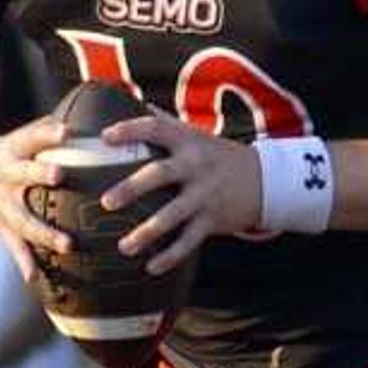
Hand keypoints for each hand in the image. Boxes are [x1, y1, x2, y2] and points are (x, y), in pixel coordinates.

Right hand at [0, 116, 79, 282]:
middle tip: (60, 175)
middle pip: (23, 174)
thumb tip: (107, 101)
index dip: (47, 133)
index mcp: (15, 150)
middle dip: (40, 174)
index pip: (32, 136)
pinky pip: (16, 249)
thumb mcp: (26, 140)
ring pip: (24, 219)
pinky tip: (37, 279)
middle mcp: (6, 176)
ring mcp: (3, 205)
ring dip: (45, 232)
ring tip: (67, 244)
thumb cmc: (15, 158)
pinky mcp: (3, 229)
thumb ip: (55, 129)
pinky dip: (26, 264)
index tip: (66, 130)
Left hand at [105, 111, 261, 273]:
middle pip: (160, 174)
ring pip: (173, 215)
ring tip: (123, 247)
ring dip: (147, 232)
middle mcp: (195, 165)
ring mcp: (205, 194)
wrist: (263, 179)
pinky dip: (171, 256)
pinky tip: (150, 268)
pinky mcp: (213, 220)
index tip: (104, 137)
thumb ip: (161, 121)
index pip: (155, 127)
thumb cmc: (214, 155)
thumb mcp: (193, 134)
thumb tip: (120, 99)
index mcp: (186, 140)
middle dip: (132, 188)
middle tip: (106, 202)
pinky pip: (189, 241)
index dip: (130, 130)